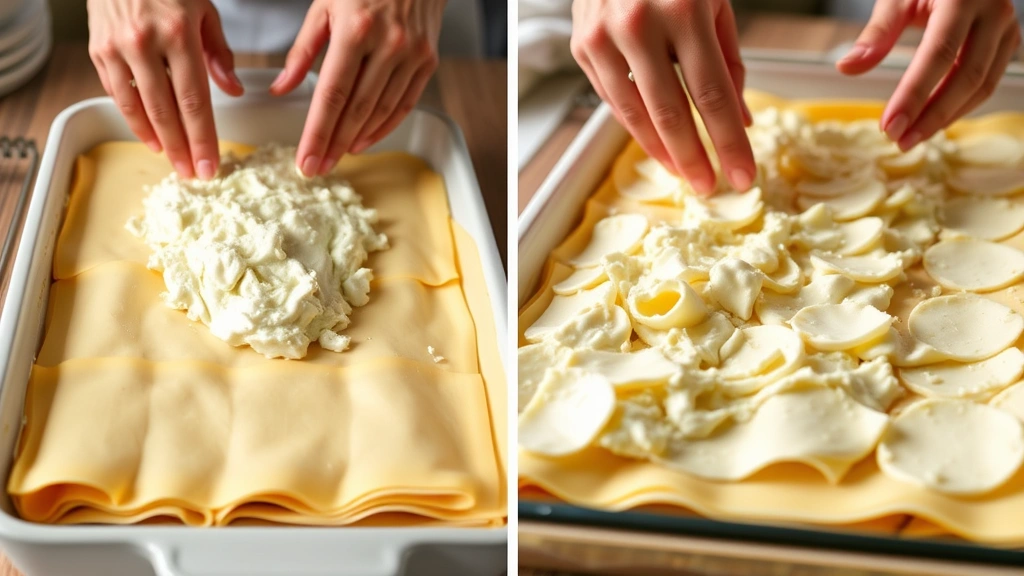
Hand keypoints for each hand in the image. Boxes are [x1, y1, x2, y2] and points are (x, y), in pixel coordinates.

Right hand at [87, 0, 243, 178]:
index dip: (203, 137)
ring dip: (157, 140)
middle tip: (193, 174)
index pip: (194, 100)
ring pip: (138, 107)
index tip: (210, 165)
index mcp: (180, 34)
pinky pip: (117, 94)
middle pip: (166, 110)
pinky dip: (134, 119)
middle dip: (182, 148)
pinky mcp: (98, 50)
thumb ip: (220, 53)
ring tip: (173, 161)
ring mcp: (118, 48)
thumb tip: (234, 91)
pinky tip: (150, 137)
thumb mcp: (204, 11)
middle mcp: (147, 43)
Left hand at [272, 0, 444, 175]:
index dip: (317, 132)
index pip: (332, 93)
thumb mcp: (324, 4)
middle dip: (334, 144)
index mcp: (355, 28)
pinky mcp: (428, 61)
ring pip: (382, 110)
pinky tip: (365, 140)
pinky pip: (405, 103)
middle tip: (317, 168)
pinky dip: (385, 127)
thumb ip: (302, 49)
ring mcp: (412, 55)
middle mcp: (388, 44)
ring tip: (337, 157)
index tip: (306, 158)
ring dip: (358, 139)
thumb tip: (283, 87)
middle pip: (357, 109)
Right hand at [571, 0, 754, 195]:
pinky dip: (635, 125)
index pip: (712, 95)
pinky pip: (611, 98)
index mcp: (684, 10)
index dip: (729, 142)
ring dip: (662, 151)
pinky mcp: (581, 44)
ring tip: (684, 173)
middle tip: (711, 187)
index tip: (743, 175)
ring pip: (634, 113)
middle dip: (695, 158)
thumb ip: (729, 59)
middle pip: (672, 113)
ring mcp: (603, 36)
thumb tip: (740, 118)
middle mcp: (639, 25)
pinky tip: (655, 142)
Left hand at [837, 0, 1021, 150]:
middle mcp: (994, 11)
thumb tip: (846, 67)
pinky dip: (961, 105)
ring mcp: (1006, 28)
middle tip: (899, 141)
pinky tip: (932, 120)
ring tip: (912, 137)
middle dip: (932, 115)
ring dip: (947, 117)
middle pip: (967, 76)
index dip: (915, 94)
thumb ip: (876, 33)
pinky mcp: (1008, 41)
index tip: (889, 125)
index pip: (939, 55)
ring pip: (983, 84)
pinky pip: (988, 81)